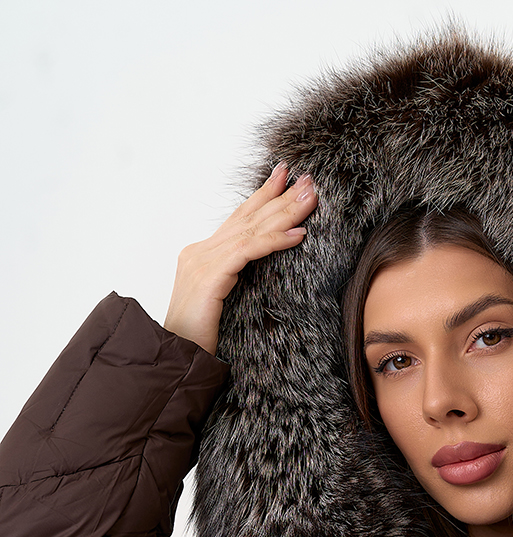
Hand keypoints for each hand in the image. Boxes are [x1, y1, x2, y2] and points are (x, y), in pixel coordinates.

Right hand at [163, 162, 316, 354]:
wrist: (175, 356)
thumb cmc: (198, 338)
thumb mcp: (220, 304)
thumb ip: (232, 282)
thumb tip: (254, 274)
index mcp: (201, 255)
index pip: (238, 219)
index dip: (263, 197)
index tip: (285, 178)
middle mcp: (199, 252)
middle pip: (247, 217)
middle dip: (279, 196)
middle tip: (308, 180)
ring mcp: (202, 261)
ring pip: (251, 229)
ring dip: (284, 212)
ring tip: (310, 198)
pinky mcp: (210, 276)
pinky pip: (249, 251)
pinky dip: (275, 240)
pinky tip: (299, 234)